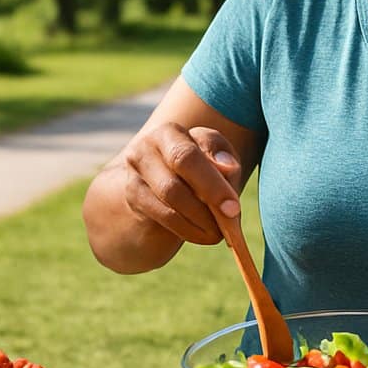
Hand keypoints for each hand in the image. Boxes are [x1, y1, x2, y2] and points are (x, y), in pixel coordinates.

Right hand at [120, 123, 242, 247]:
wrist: (156, 195)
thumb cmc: (197, 174)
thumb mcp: (216, 164)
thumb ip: (226, 163)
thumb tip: (226, 167)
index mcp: (174, 131)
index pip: (201, 144)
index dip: (218, 175)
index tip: (235, 206)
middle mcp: (151, 143)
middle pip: (183, 161)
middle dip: (211, 191)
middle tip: (230, 218)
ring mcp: (137, 168)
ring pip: (172, 192)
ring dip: (201, 217)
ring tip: (219, 232)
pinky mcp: (133, 194)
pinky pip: (163, 214)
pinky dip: (187, 228)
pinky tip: (202, 235)